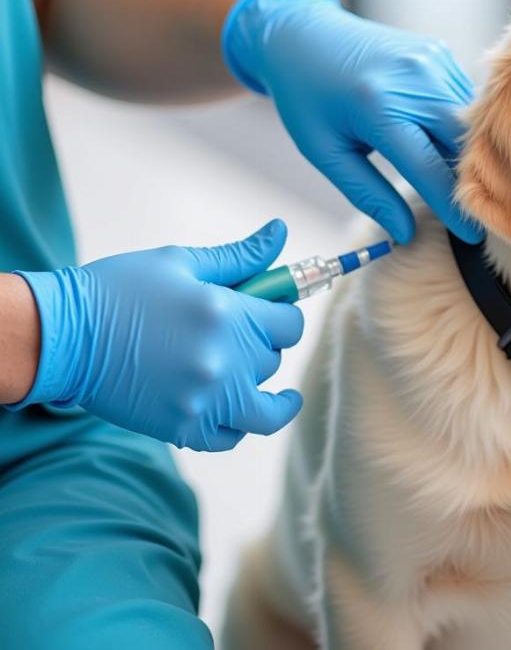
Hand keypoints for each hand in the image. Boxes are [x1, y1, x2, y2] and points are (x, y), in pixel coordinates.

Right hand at [11, 220, 302, 450]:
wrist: (62, 335)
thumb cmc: (121, 289)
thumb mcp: (182, 262)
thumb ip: (241, 256)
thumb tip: (280, 231)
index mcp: (229, 314)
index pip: (290, 324)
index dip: (285, 315)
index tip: (275, 313)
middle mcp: (225, 360)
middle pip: (273, 360)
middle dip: (265, 346)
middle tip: (245, 337)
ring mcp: (205, 399)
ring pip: (266, 412)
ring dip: (271, 398)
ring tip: (276, 395)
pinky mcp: (182, 428)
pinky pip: (230, 437)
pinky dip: (237, 425)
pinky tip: (234, 409)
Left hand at [221, 0, 482, 244]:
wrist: (302, 33)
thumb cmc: (306, 98)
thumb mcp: (325, 152)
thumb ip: (368, 194)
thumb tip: (403, 233)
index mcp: (379, 106)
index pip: (430, 168)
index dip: (452, 207)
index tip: (470, 237)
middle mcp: (414, 78)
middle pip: (462, 144)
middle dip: (470, 181)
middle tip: (472, 213)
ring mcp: (431, 60)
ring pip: (469, 122)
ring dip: (469, 153)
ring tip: (466, 183)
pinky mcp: (439, 52)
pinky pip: (463, 100)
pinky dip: (460, 127)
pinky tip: (447, 144)